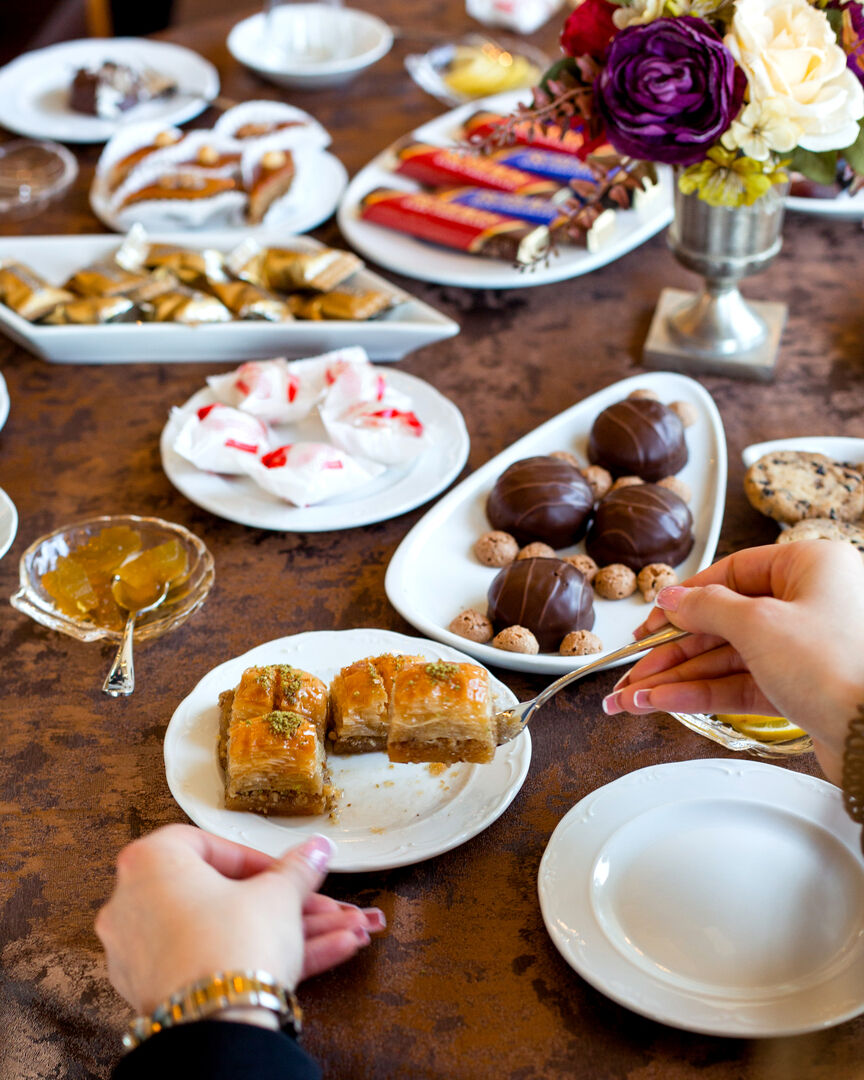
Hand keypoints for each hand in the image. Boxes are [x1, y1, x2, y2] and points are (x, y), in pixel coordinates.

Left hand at [95, 825, 384, 1015]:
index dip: (257, 860)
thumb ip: (297, 868)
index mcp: (152, 863)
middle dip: (286, 901)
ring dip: (289, 931)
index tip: (285, 871)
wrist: (217, 1027)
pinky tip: (326, 952)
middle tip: (317, 902)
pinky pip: (219, 963)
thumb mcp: (277, 893)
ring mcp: (146, 955)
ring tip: (341, 932)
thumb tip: (314, 849)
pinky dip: (265, 957)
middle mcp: (136, 905)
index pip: (210, 846)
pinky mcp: (162, 993)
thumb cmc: (229, 948)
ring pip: (229, 932)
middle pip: (224, 896)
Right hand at [601, 541, 863, 783]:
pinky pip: (739, 686)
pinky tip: (662, 703)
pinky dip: (698, 695)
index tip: (652, 620)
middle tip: (632, 669)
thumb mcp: (760, 623)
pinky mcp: (802, 690)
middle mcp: (810, 604)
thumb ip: (706, 607)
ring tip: (633, 697)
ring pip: (726, 659)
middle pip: (723, 622)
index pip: (732, 573)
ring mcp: (806, 650)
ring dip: (675, 679)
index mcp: (810, 567)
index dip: (685, 598)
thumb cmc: (843, 667)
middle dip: (670, 652)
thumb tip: (673, 597)